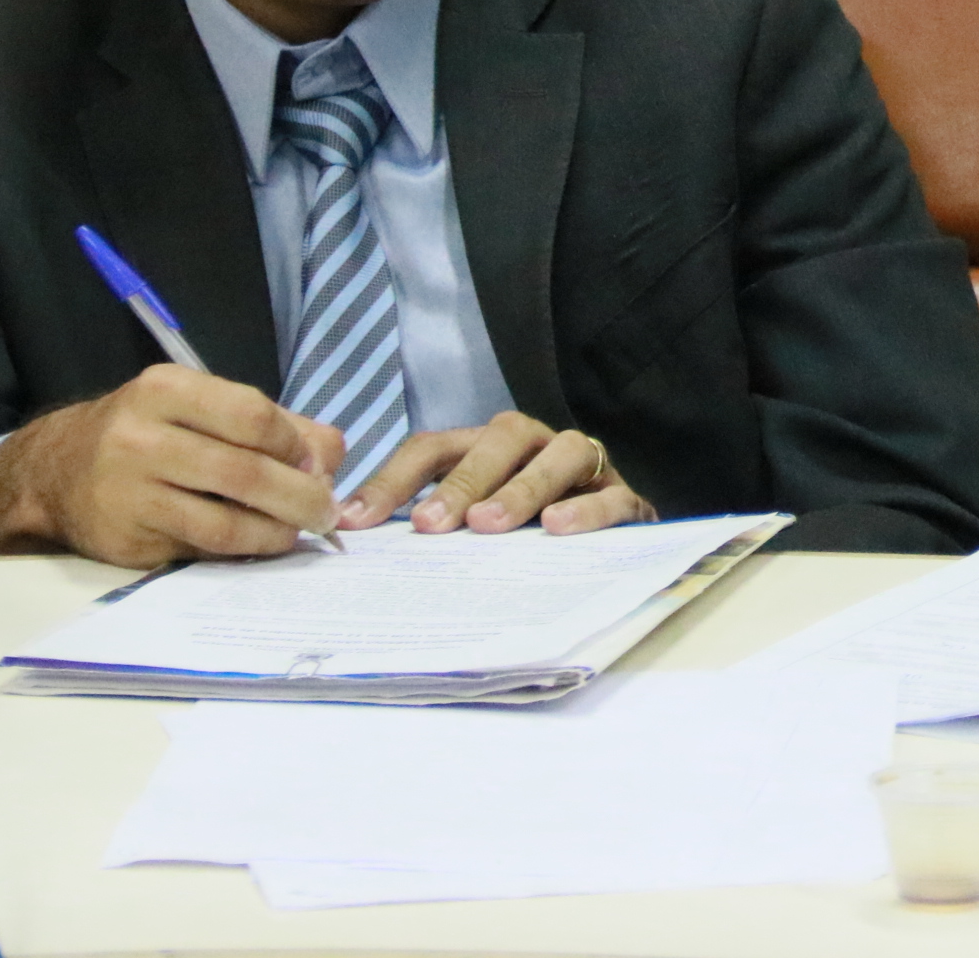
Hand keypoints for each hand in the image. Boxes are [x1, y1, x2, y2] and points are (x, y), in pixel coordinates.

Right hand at [0, 365, 343, 567]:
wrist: (56, 472)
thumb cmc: (150, 433)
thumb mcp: (201, 407)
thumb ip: (274, 423)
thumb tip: (333, 456)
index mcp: (166, 390)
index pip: (253, 415)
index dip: (297, 445)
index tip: (319, 464)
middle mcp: (140, 437)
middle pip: (246, 472)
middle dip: (301, 496)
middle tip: (327, 511)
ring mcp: (129, 492)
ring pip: (225, 520)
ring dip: (277, 531)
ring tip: (300, 531)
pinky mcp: (126, 539)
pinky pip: (201, 549)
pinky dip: (243, 549)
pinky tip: (262, 544)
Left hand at [338, 411, 654, 537]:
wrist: (615, 540)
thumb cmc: (525, 534)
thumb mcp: (471, 524)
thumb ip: (428, 524)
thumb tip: (353, 537)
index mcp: (487, 448)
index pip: (434, 447)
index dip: (391, 481)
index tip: (355, 523)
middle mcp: (536, 445)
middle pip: (501, 438)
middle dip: (463, 480)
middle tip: (430, 524)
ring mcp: (586, 468)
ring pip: (562, 453)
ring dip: (522, 487)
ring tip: (489, 525)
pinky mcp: (626, 499)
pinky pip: (612, 494)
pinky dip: (586, 508)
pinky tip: (558, 528)